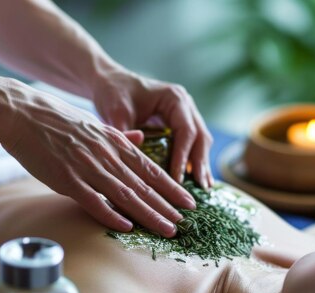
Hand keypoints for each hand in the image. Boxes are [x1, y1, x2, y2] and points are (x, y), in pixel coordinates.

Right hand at [2, 82, 195, 236]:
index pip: (152, 170)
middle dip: (167, 206)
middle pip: (145, 186)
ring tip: (168, 229)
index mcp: (116, 143)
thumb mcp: (96, 124)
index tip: (189, 202)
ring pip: (126, 196)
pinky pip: (94, 201)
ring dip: (149, 215)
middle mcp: (108, 156)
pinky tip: (127, 227)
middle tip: (185, 223)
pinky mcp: (67, 179)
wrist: (22, 113)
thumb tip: (142, 139)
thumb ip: (120, 136)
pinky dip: (111, 215)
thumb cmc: (58, 119)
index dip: (172, 188)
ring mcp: (88, 168)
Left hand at [90, 68, 213, 187]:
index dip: (183, 156)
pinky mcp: (181, 123)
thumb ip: (125, 132)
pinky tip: (197, 180)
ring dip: (202, 164)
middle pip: (200, 136)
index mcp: (174, 98)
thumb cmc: (114, 94)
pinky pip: (193, 144)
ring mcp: (186, 114)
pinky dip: (194, 161)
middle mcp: (185, 105)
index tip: (177, 179)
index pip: (186, 130)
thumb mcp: (116, 112)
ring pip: (201, 141)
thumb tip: (139, 150)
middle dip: (200, 163)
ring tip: (204, 188)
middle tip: (201, 187)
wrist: (110, 82)